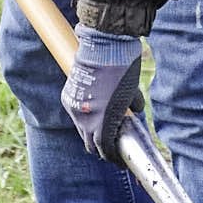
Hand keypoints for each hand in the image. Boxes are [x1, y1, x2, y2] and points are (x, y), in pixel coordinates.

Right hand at [61, 25, 144, 158]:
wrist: (104, 44)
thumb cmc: (124, 68)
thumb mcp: (133, 92)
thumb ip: (132, 108)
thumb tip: (134, 112)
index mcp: (102, 122)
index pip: (105, 150)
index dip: (113, 157)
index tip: (120, 159)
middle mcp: (85, 119)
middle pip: (90, 144)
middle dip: (101, 147)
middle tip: (112, 145)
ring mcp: (74, 108)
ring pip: (82, 129)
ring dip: (91, 131)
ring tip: (103, 126)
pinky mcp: (68, 96)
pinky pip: (76, 113)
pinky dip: (84, 116)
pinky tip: (94, 110)